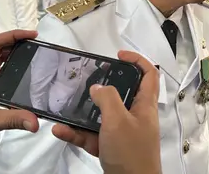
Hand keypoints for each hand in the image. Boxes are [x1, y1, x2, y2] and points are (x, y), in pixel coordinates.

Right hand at [52, 51, 160, 173]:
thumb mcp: (118, 120)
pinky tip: (60, 130)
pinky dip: (76, 133)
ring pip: (101, 117)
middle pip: (122, 94)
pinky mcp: (110, 150)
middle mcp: (135, 118)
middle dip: (103, 86)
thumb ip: (108, 99)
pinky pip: (91, 137)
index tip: (118, 54)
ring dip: (83, 113)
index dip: (137, 60)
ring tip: (65, 105)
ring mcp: (122, 134)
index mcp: (145, 106)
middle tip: (86, 79)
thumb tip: (98, 87)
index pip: (149, 75)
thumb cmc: (131, 153)